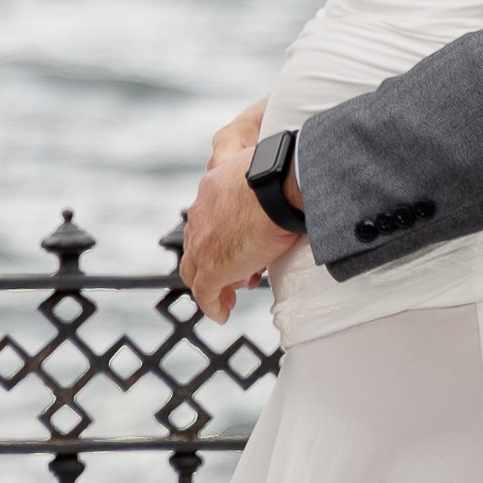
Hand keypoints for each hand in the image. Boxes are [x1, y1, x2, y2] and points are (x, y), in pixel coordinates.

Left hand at [178, 98, 298, 323]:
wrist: (279, 185)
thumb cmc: (282, 171)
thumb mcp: (265, 169)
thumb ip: (263, 179)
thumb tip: (286, 182)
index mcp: (213, 185)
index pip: (206, 214)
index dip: (216, 232)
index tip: (231, 242)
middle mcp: (201, 212)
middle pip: (196, 243)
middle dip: (213, 258)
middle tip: (234, 270)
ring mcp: (203, 241)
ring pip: (195, 270)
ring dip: (212, 283)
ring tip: (230, 294)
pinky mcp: (212, 267)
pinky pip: (205, 294)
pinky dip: (213, 306)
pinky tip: (223, 313)